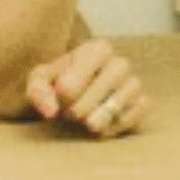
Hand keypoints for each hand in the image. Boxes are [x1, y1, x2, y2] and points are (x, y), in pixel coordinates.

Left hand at [28, 38, 147, 138]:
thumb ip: (38, 91)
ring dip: (104, 114)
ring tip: (87, 125)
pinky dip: (120, 123)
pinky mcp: (141, 104)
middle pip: (113, 75)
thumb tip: (51, 111)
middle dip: (88, 101)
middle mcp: (120, 62)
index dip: (71, 86)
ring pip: (128, 92)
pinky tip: (102, 130)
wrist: (70, 103)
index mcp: (97, 49)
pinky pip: (139, 110)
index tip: (60, 98)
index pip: (89, 64)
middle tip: (71, 116)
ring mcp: (133, 83)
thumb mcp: (39, 83)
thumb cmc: (55, 87)